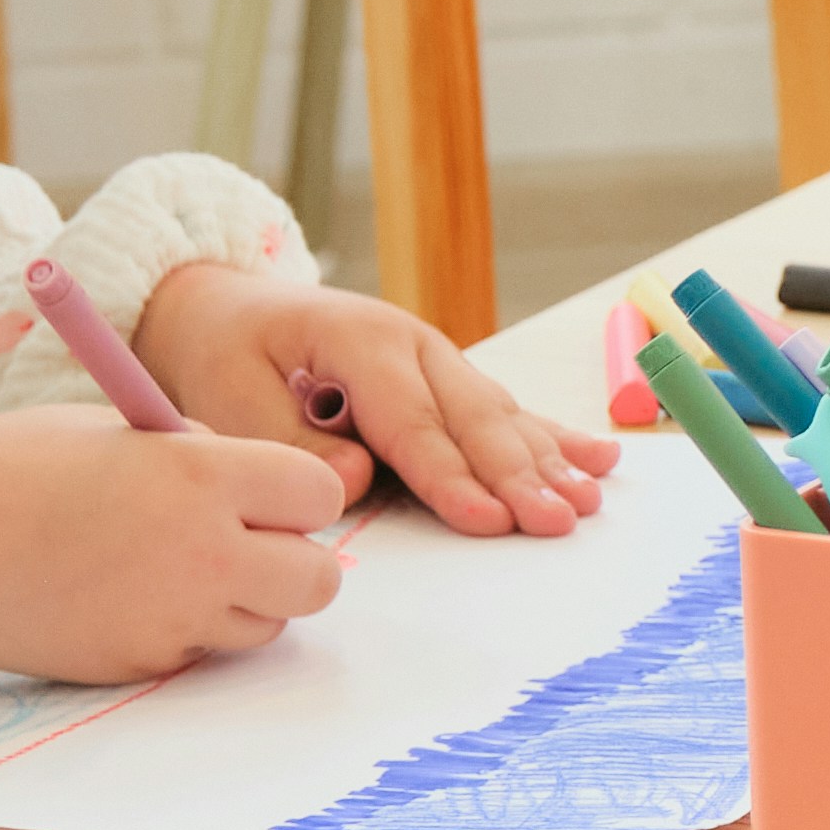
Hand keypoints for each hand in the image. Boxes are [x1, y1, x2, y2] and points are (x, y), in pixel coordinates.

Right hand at [0, 406, 352, 679]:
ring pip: (268, 626)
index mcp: (202, 475)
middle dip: (295, 562)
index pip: (320, 495)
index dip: (298, 495)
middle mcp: (203, 553)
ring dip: (245, 602)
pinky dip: (185, 631)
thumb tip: (255, 485)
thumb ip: (199, 457)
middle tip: (247, 544)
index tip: (269, 493)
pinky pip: (200, 652)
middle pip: (319, 579)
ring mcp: (173, 619)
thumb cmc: (12, 468)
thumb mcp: (120, 433)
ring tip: (177, 569)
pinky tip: (127, 599)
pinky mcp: (141, 665)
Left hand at [135, 263, 613, 538]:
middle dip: (519, 475)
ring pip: (500, 416)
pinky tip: (601, 459)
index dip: (451, 476)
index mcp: (361, 340)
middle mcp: (413, 343)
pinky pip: (506, 411)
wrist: (228, 307)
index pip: (413, 423)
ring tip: (587, 503)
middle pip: (475, 418)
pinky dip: (554, 437)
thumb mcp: (231, 393)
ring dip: (547, 462)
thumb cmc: (228, 353)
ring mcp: (438, 358)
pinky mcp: (447, 379)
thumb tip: (360, 480)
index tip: (487, 520)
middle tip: (556, 521)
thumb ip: (293, 439)